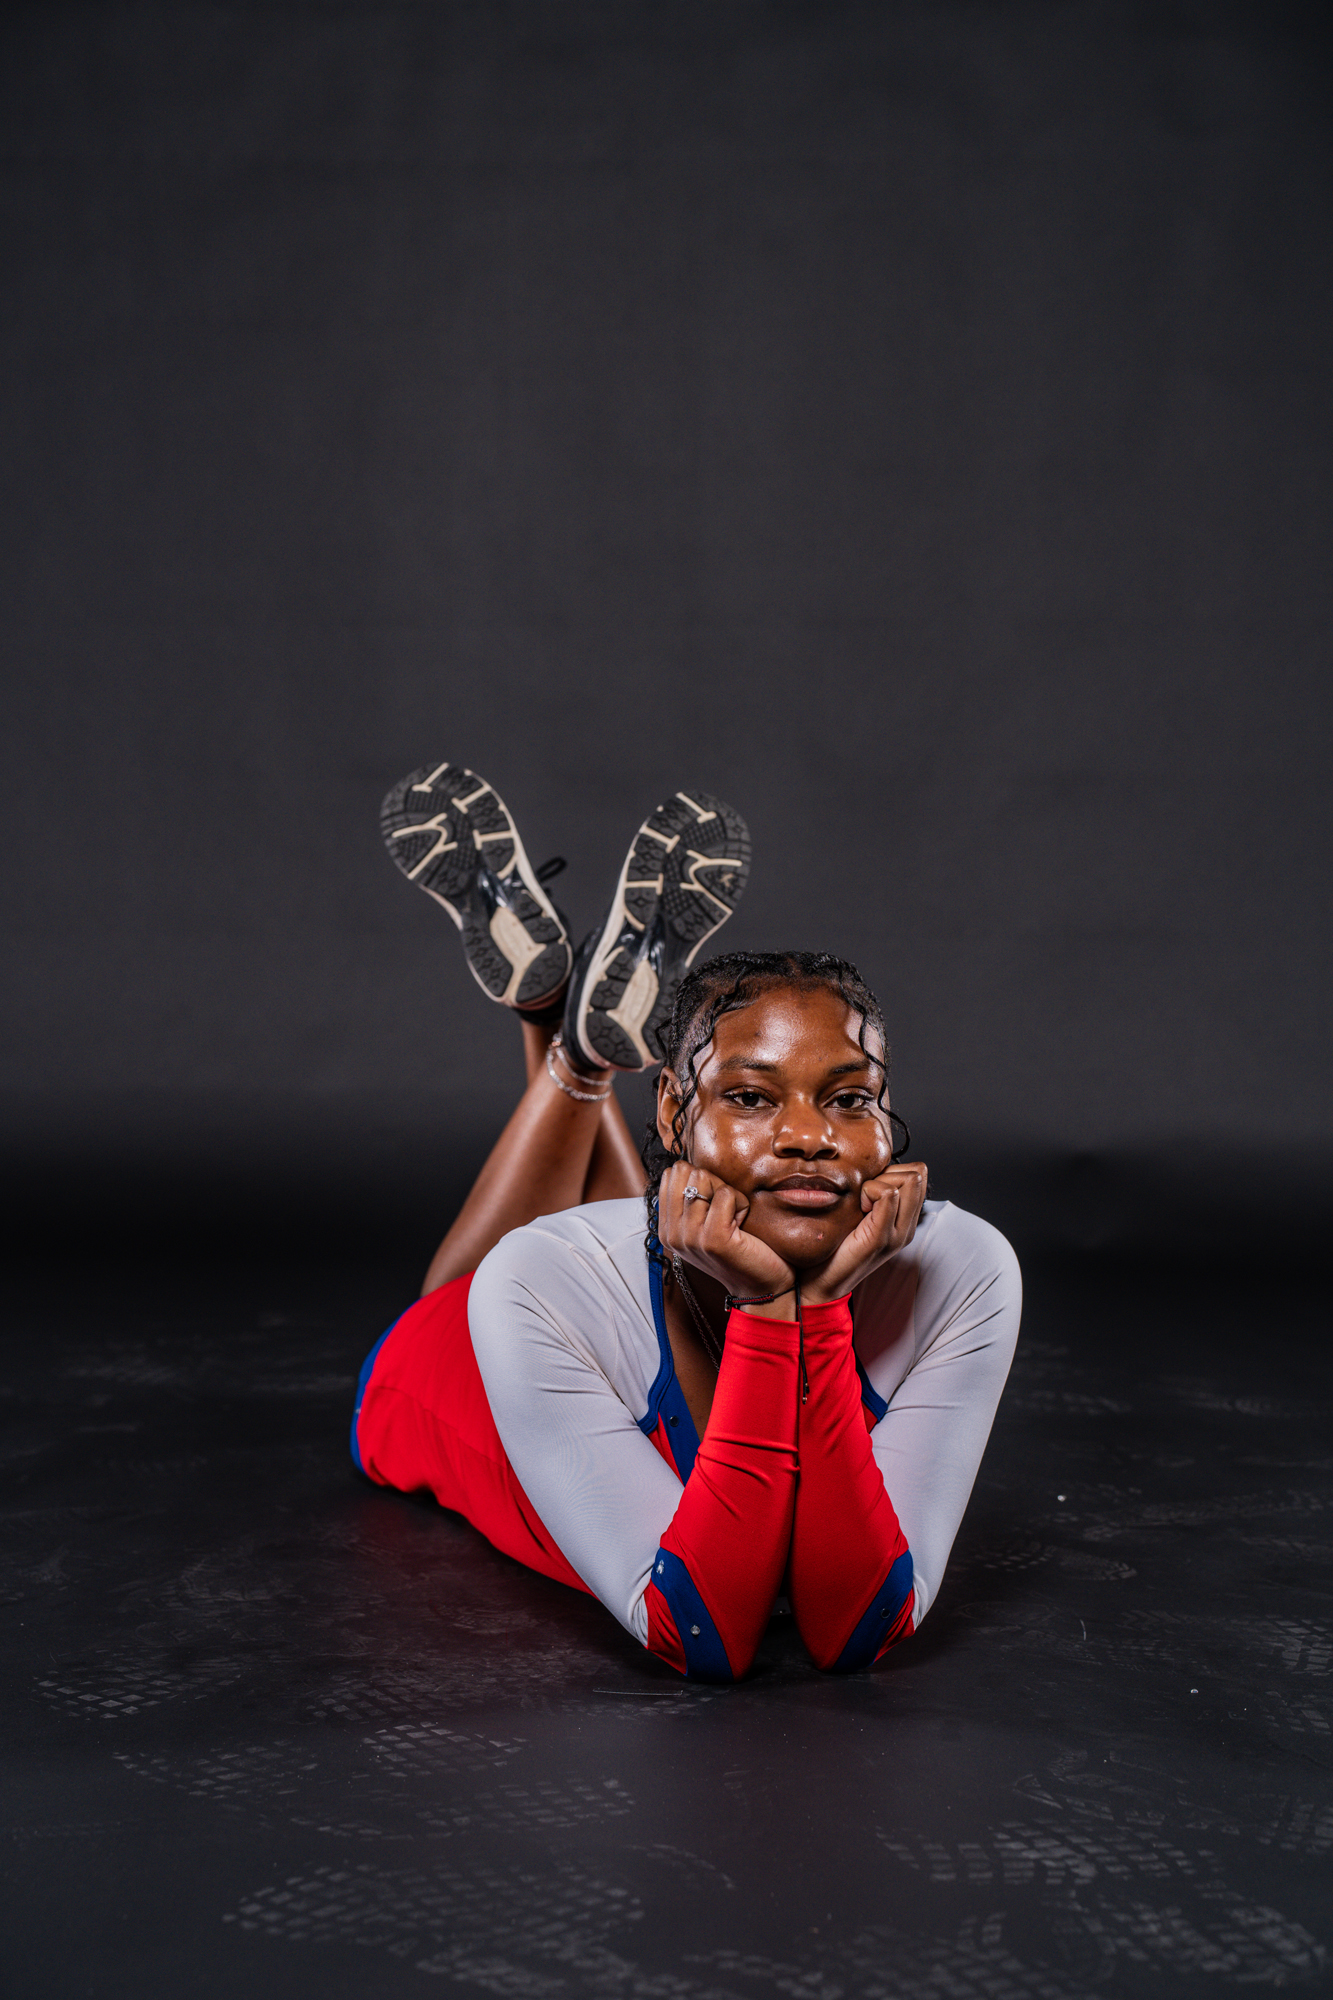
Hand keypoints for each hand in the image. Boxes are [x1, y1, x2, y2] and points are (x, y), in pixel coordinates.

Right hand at [657, 1160, 792, 1302]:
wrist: (761, 1285)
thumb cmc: (738, 1249)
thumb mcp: (704, 1224)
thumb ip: (689, 1200)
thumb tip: (684, 1165)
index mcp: (666, 1229)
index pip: (672, 1174)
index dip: (700, 1179)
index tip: (713, 1206)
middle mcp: (672, 1234)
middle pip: (689, 1172)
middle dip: (714, 1183)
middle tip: (726, 1212)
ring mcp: (690, 1237)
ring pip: (707, 1180)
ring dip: (730, 1194)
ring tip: (735, 1220)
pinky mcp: (713, 1239)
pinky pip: (726, 1194)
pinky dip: (742, 1203)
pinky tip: (743, 1224)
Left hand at [800, 1162, 927, 1304]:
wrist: (820, 1283)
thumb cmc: (832, 1245)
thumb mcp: (857, 1214)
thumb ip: (872, 1194)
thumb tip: (872, 1165)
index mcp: (904, 1221)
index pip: (919, 1174)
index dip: (893, 1170)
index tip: (869, 1188)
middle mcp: (907, 1227)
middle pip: (918, 1174)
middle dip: (888, 1173)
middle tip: (865, 1196)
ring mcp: (898, 1234)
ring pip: (909, 1180)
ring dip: (878, 1182)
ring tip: (861, 1204)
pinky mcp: (881, 1237)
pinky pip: (889, 1195)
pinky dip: (870, 1191)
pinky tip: (858, 1208)